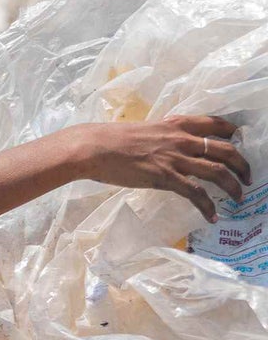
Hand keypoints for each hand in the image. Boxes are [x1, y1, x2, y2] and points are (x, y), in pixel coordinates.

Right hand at [73, 116, 251, 222]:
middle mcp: (181, 139)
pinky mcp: (166, 177)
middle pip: (225, 149)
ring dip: (233, 186)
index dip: (232, 133)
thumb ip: (159, 137)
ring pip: (218, 171)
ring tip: (239, 197)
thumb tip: (161, 148)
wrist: (93, 148)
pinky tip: (212, 216)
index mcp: (175, 124)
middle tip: (247, 176)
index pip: (215, 123)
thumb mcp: (142, 130)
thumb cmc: (109, 139)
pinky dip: (208, 206)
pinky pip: (196, 193)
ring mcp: (175, 158)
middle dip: (242, 164)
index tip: (239, 141)